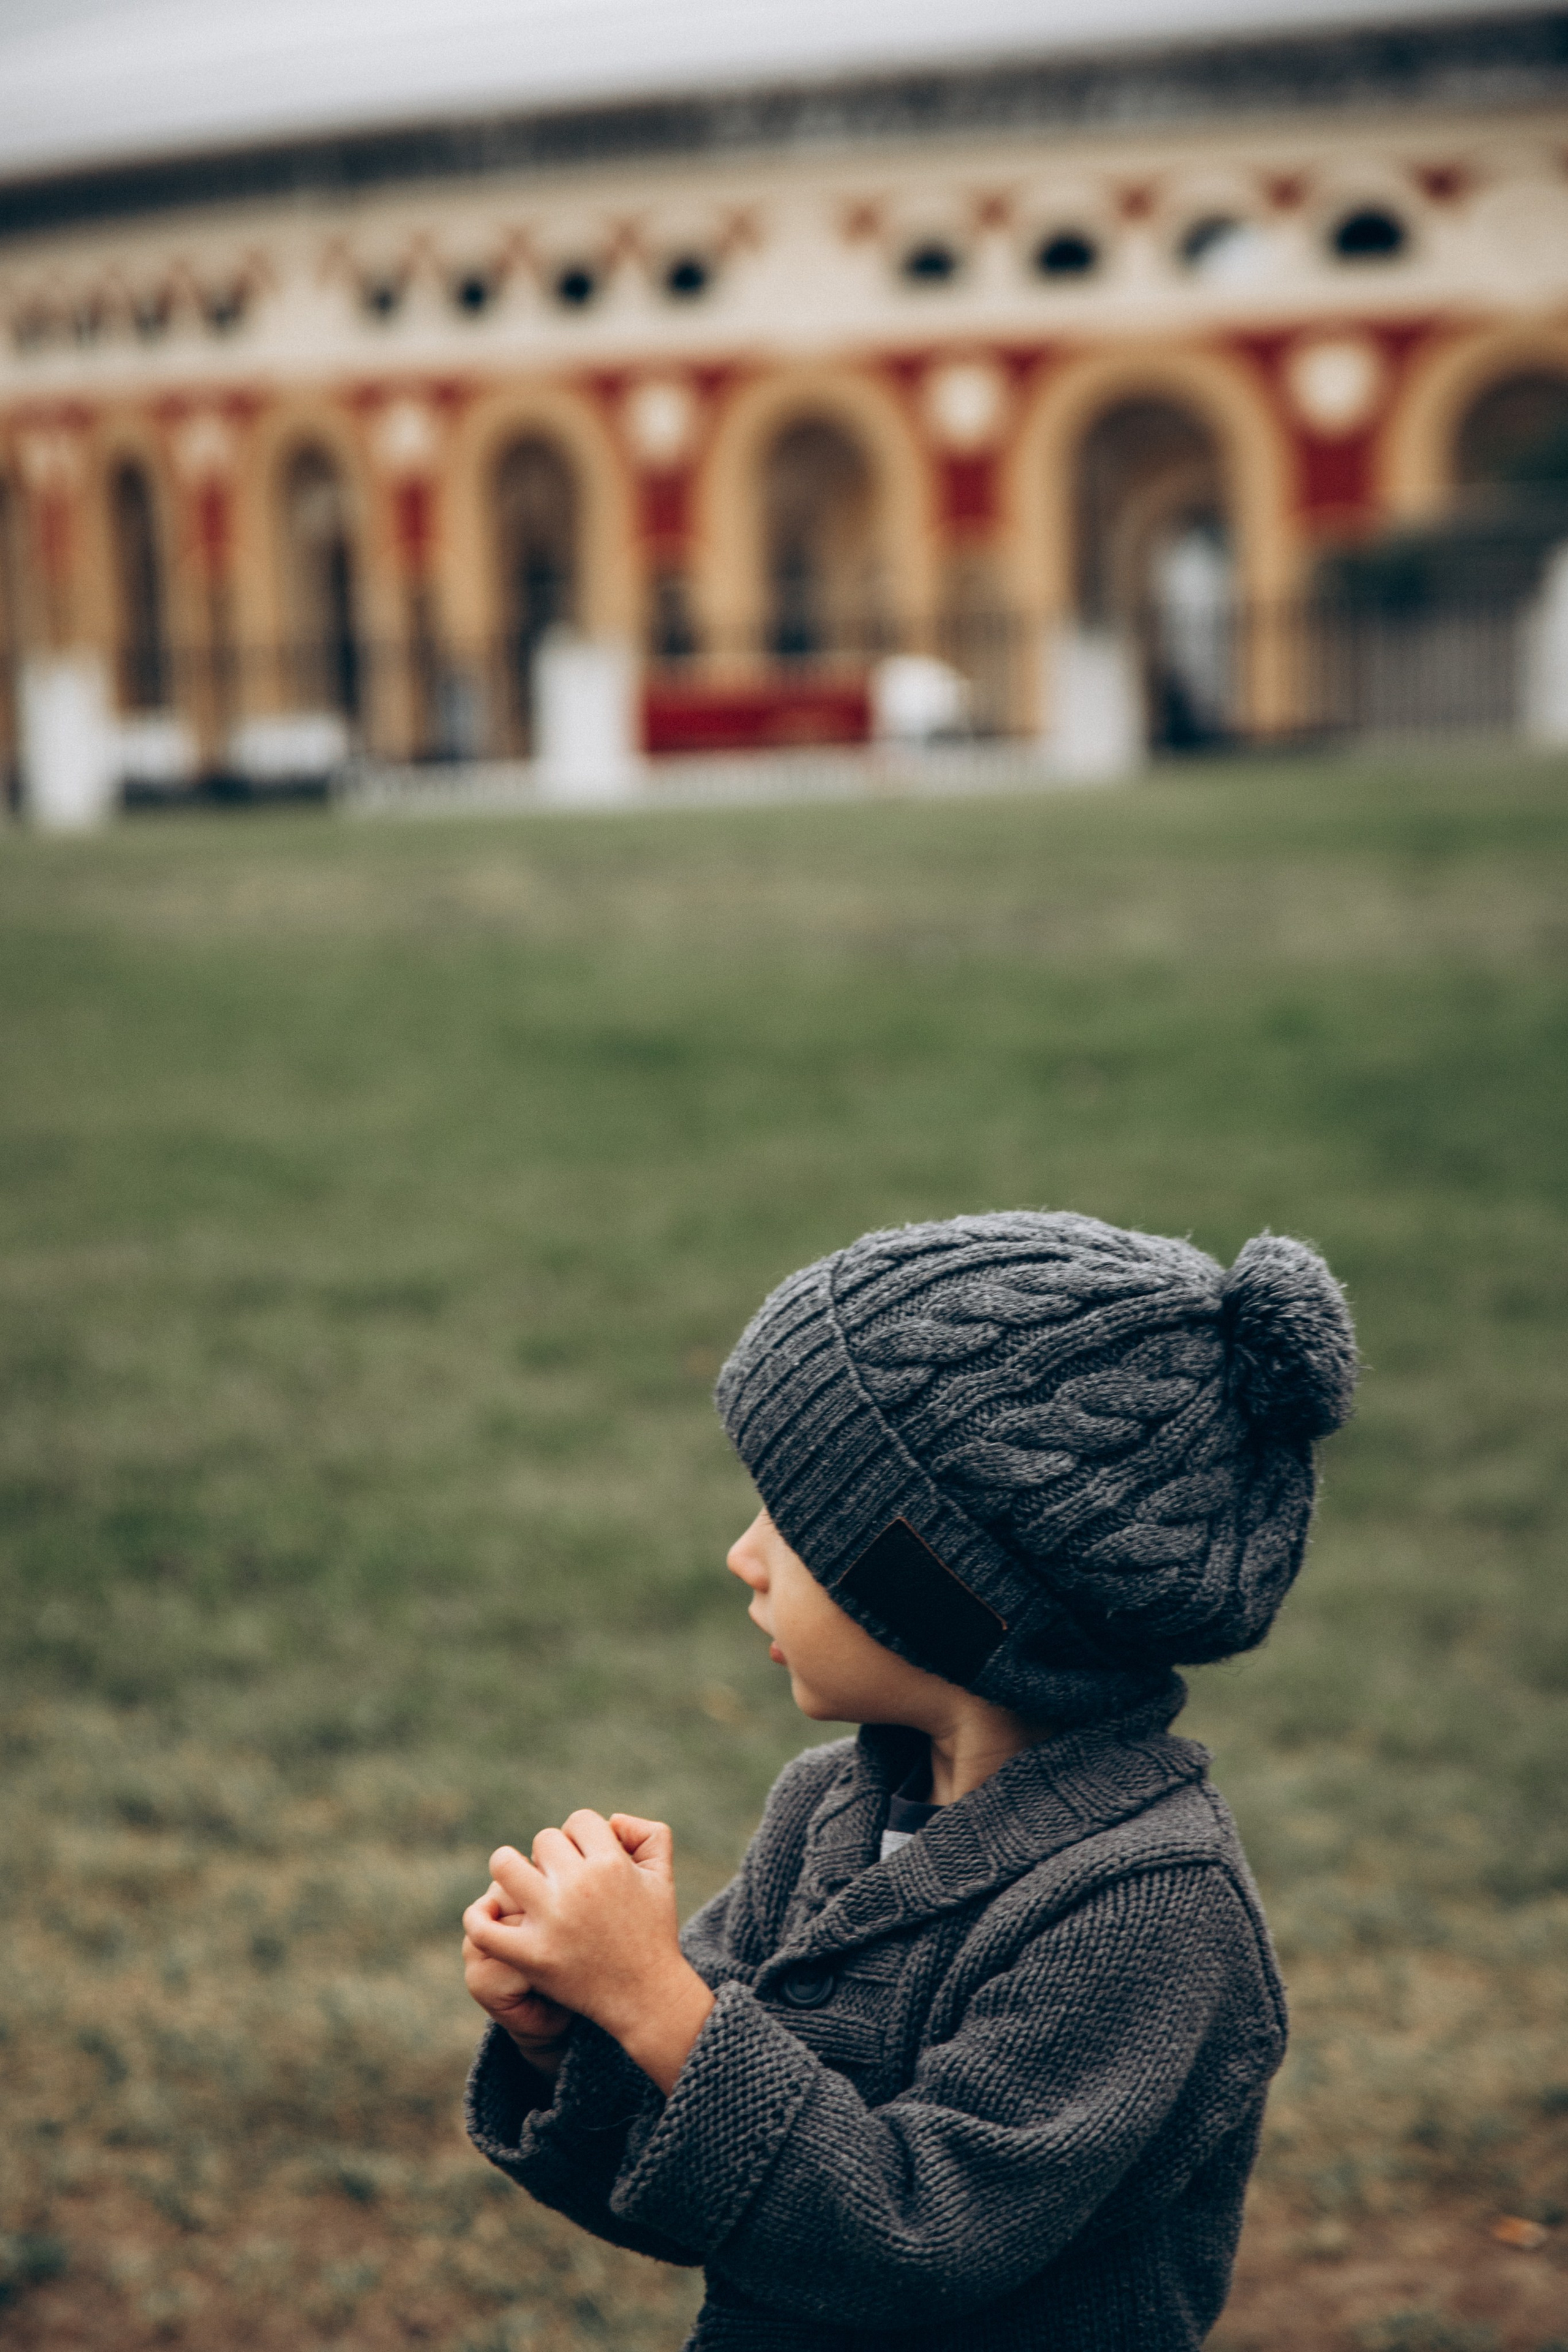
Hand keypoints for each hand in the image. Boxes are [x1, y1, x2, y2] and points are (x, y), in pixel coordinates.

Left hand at [462, 1810, 714, 2094]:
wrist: (645, 1995)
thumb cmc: (651, 1931)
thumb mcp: (662, 1875)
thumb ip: (646, 1833)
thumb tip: (611, 1820)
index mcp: (611, 1864)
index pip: (578, 1821)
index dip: (582, 1837)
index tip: (587, 1860)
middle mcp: (579, 1887)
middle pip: (544, 1840)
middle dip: (552, 1857)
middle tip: (561, 1882)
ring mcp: (551, 1922)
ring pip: (505, 1866)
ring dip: (510, 1869)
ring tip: (521, 1885)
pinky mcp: (531, 1956)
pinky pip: (484, 1928)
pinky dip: (479, 1916)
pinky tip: (489, 1912)